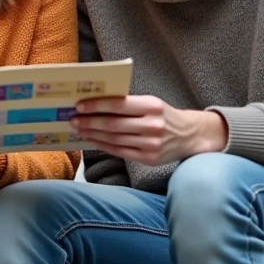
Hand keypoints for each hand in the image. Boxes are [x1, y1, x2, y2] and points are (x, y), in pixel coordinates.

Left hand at [70, 95, 227, 166]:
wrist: (191, 136)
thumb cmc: (164, 115)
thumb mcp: (151, 103)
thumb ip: (128, 104)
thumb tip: (95, 104)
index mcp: (152, 106)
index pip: (119, 104)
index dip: (96, 106)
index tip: (79, 106)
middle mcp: (153, 125)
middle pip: (113, 124)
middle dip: (90, 122)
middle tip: (73, 120)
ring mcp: (151, 144)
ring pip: (114, 139)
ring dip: (93, 134)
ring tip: (79, 130)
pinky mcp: (149, 159)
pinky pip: (120, 151)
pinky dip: (104, 145)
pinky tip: (93, 140)